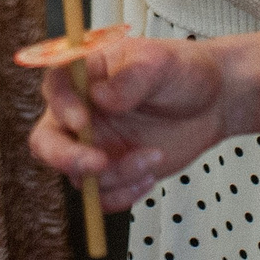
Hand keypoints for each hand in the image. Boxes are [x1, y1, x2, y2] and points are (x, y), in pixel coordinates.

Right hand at [31, 35, 232, 210]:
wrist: (213, 103)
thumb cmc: (183, 71)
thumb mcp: (162, 62)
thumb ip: (132, 77)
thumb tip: (102, 97)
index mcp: (87, 75)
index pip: (55, 88)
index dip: (62, 107)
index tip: (84, 121)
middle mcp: (83, 112)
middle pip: (47, 141)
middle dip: (67, 157)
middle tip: (99, 163)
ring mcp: (96, 145)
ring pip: (79, 175)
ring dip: (116, 175)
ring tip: (153, 158)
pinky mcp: (114, 171)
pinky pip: (101, 197)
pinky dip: (123, 195)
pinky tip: (150, 176)